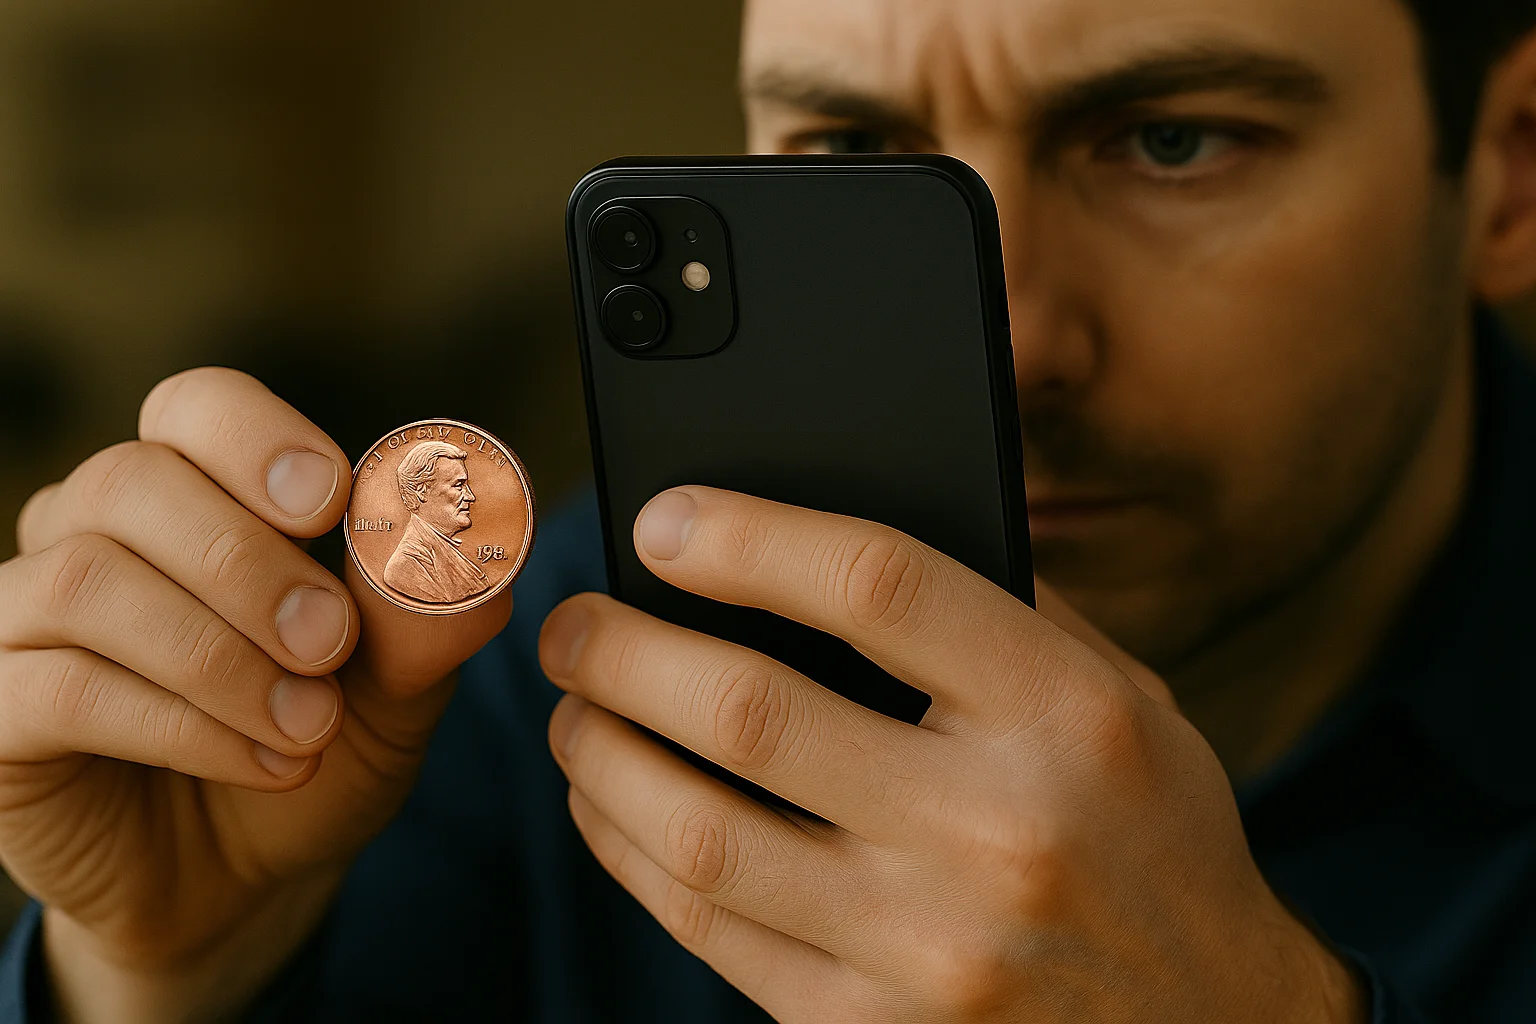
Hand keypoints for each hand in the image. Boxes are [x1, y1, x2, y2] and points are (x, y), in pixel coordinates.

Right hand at [0, 369, 508, 1021]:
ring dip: (220, 656)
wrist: (247, 879)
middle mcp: (90, 533)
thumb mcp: (392, 687)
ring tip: (310, 724)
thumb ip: (425, 620)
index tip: (334, 501)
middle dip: (249, 564)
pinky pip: (58, 687)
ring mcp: (25, 617)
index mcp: (190, 491)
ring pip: (87, 581)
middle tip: (334, 644)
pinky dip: (178, 723)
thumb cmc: (312, 746)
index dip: (258, 439)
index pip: (193, 408)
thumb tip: (482, 563)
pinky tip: (263, 760)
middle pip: (132, 482)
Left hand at [539, 487, 1362, 1022]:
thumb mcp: (1124, 701)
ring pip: (701, 835)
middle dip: (624, 652)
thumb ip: (1000, 615)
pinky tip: (609, 805)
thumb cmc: (1151, 839)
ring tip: (574, 709)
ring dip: (602, 757)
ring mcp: (929, 948)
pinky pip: (707, 931)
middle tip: (576, 624)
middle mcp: (997, 832)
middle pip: (753, 711)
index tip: (664, 521)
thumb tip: (821, 546)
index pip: (879, 585)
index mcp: (1066, 716)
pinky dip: (630, 854)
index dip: (749, 538)